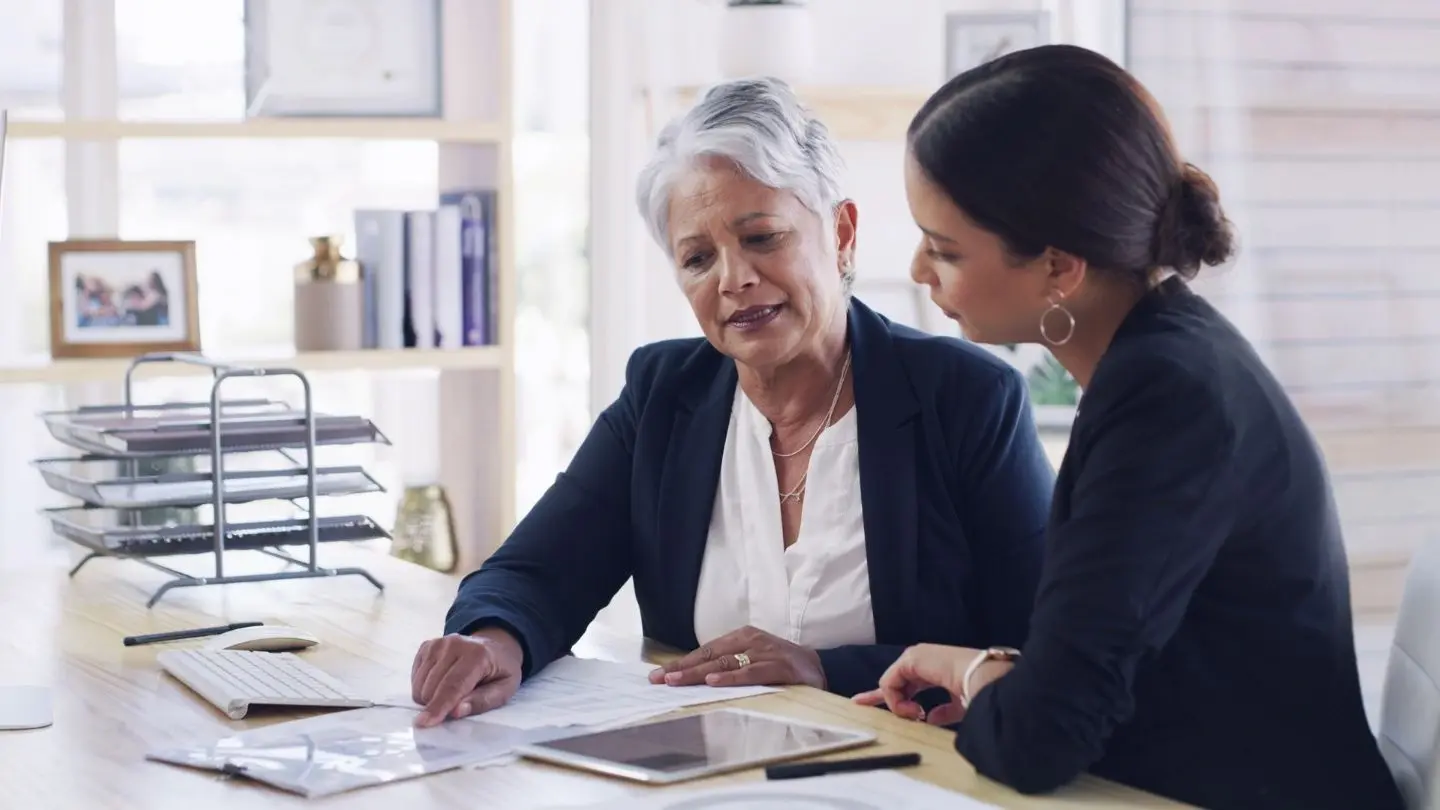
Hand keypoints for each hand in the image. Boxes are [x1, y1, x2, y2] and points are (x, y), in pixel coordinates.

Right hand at [410, 628, 524, 726]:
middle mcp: (455, 645)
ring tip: (452, 692)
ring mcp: (438, 644)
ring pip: (420, 685)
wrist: (495, 647)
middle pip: (432, 688)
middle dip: (438, 705)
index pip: (453, 685)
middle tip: (457, 703)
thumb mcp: (504, 690)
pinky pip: (415, 678)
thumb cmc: (500, 672)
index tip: (424, 723)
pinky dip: (424, 687)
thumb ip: (481, 701)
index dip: (438, 706)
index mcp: (477, 655)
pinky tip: (441, 682)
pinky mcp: (427, 646)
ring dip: (430, 698)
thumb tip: (455, 712)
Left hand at [648, 625, 826, 688]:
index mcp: (741, 637)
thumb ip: (729, 665)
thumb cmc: (780, 664)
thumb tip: (696, 677)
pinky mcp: (777, 666)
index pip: (705, 651)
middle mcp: (749, 640)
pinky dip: (731, 677)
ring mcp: (763, 652)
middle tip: (658, 679)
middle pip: (710, 656)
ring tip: (676, 681)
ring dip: (698, 673)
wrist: (820, 666)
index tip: (657, 675)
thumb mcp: (752, 659)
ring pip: (725, 663)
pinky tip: (714, 682)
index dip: (681, 663)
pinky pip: (750, 672)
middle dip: (682, 668)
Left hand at [852, 644, 1012, 726]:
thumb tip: (929, 719)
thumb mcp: (958, 705)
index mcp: (933, 669)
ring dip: (899, 705)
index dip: (893, 696)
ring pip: (891, 684)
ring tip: (915, 715)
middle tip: (859, 702)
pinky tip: (914, 709)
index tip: (873, 703)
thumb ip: (943, 712)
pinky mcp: (910, 659)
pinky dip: (897, 700)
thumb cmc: (977, 691)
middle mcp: (922, 660)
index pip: (906, 682)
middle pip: (891, 680)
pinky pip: (890, 683)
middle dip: (877, 695)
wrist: (984, 679)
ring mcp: (915, 657)